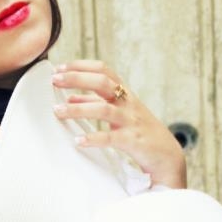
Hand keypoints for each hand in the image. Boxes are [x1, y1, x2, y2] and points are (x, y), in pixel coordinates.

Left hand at [51, 59, 186, 187]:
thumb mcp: (119, 113)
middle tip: (55, 80)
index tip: (60, 68)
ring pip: (105, 109)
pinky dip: (94, 138)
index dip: (81, 66)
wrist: (166, 155)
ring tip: (58, 111)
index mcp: (124, 94)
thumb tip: (71, 98)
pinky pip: (112, 138)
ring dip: (79, 109)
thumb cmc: (139, 132)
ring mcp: (132, 121)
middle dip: (77, 79)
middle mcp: (128, 103)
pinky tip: (78, 141)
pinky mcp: (133, 141)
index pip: (103, 71)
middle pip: (103, 83)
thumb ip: (96, 103)